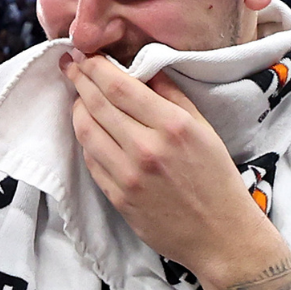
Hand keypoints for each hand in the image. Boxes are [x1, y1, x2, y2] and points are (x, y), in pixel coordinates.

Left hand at [62, 53, 282, 289]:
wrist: (219, 235)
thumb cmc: (216, 180)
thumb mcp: (204, 129)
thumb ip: (171, 96)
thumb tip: (142, 69)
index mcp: (173, 126)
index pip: (119, 86)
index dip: (95, 66)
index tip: (85, 54)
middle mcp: (147, 149)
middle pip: (97, 103)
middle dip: (79, 79)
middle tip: (71, 64)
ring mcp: (128, 176)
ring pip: (86, 131)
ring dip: (77, 108)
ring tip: (79, 96)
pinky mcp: (117, 198)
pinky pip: (91, 160)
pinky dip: (87, 140)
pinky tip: (91, 129)